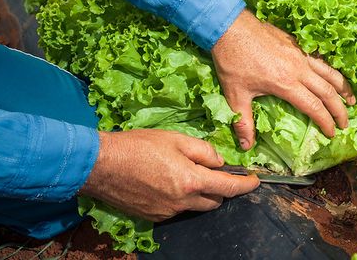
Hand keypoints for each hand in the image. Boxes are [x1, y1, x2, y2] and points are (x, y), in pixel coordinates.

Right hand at [79, 130, 259, 221]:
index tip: (255, 181)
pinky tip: (167, 182)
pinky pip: (177, 209)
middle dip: (221, 188)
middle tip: (214, 171)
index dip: (246, 185)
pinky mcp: (153, 216)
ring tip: (186, 173)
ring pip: (196, 206)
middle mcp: (182, 202)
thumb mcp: (176, 139)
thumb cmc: (138, 147)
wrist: (101, 165)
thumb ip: (203, 151)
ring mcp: (167, 212)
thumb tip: (218, 161)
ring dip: (200, 193)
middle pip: (214, 201)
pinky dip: (181, 197)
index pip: (228, 187)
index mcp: (191, 181)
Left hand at [211, 10, 355, 149]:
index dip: (325, 121)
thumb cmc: (232, 60)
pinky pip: (320, 58)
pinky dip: (331, 69)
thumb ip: (243, 122)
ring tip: (351, 99)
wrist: (230, 26)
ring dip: (343, 87)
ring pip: (329, 72)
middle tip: (346, 123)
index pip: (314, 107)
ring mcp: (299, 53)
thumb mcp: (235, 94)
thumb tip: (245, 146)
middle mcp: (299, 69)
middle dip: (339, 109)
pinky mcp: (296, 43)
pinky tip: (332, 75)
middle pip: (328, 91)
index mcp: (286, 84)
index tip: (332, 133)